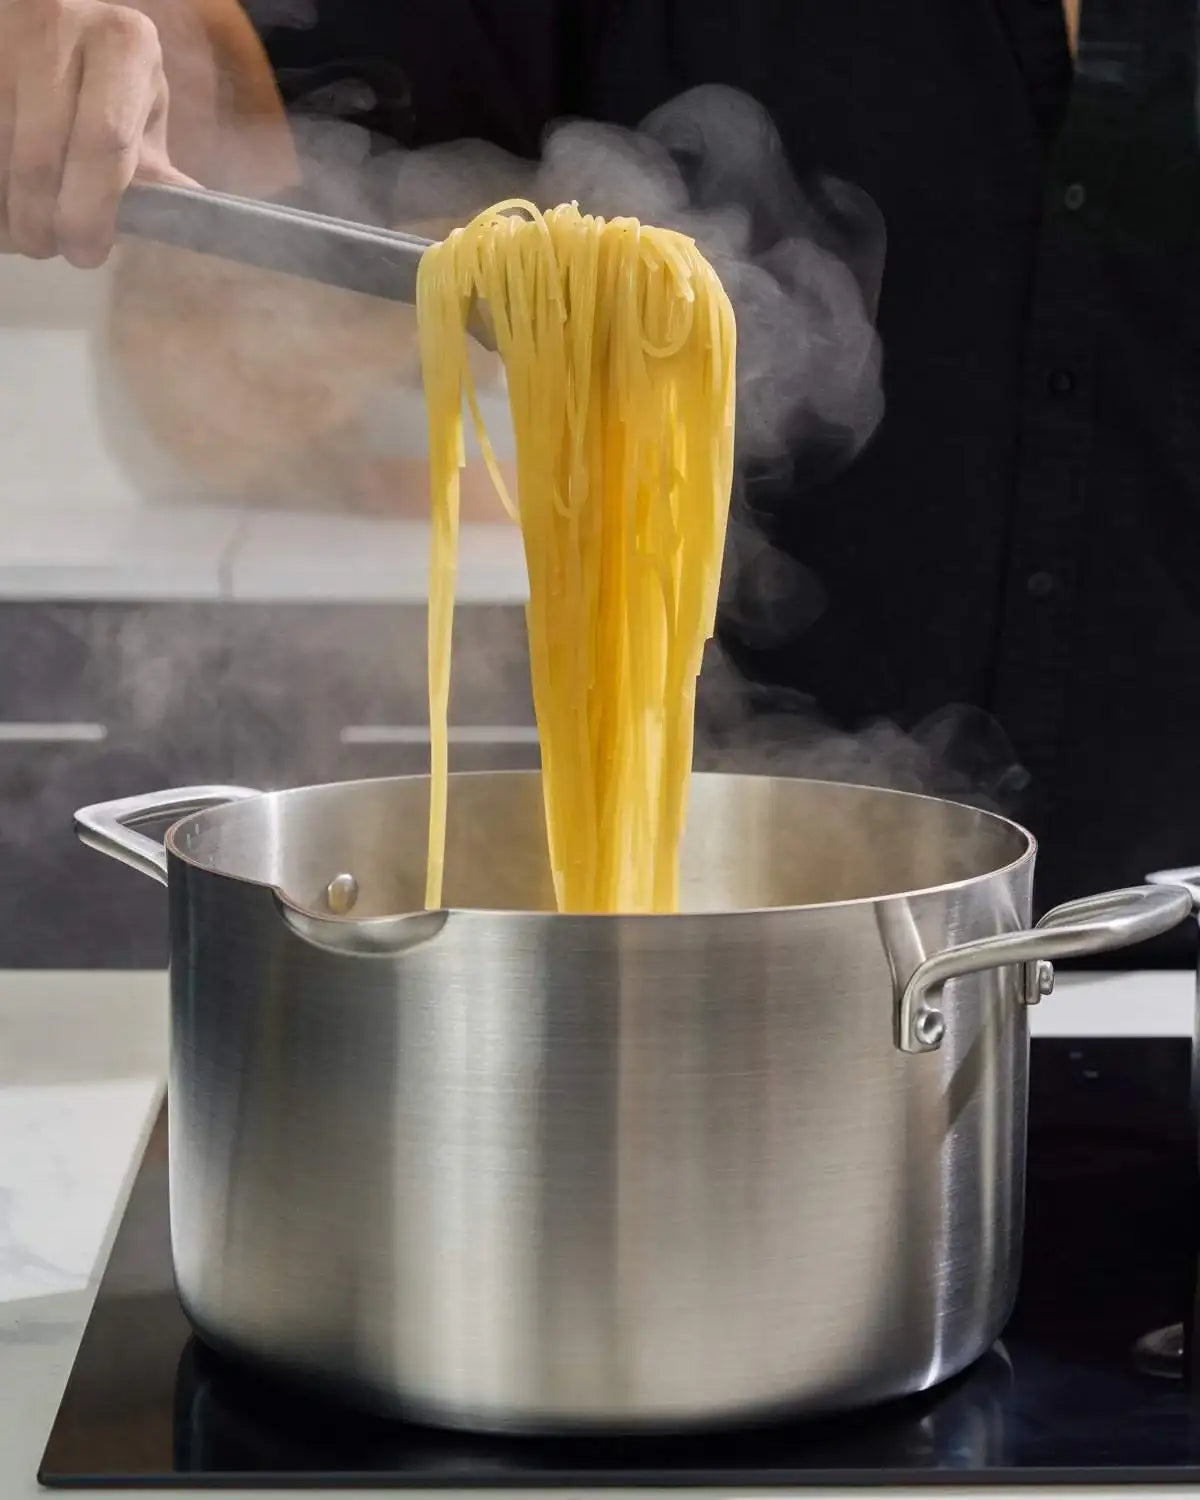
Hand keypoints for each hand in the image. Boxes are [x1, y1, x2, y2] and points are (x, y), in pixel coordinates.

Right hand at [0, 0, 192, 267]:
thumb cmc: (106, 81)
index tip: (85, 252)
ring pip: (0, 153)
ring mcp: (6, 33)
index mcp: (123, 44)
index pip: (106, 140)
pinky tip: (4, 202)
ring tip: (21, 229)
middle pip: (41, 158)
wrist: (52, 25)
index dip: (92, 210)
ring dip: (7, 209)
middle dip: (42, 220)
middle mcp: (61, 25)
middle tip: (48, 247)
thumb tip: (192, 228)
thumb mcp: (139, 112)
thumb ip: (156, 172)